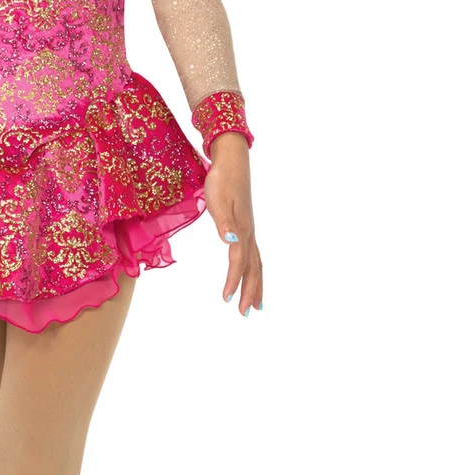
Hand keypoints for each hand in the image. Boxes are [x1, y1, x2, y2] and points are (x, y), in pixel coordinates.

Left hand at [203, 133, 262, 316]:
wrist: (231, 161)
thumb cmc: (221, 179)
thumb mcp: (217, 199)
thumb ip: (224, 222)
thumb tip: (230, 242)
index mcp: (242, 229)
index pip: (239, 262)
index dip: (233, 281)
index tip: (227, 300)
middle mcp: (249, 233)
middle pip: (253, 268)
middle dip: (250, 291)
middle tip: (246, 314)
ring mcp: (250, 230)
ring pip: (257, 263)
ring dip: (256, 284)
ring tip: (255, 304)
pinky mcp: (247, 226)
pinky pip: (254, 255)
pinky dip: (255, 270)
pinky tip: (251, 274)